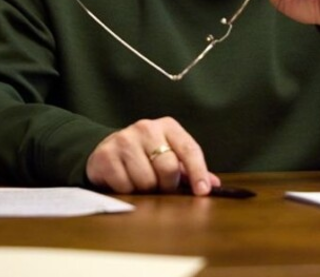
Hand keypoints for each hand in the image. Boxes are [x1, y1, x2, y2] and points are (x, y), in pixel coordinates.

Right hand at [86, 117, 220, 194]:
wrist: (108, 149)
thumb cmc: (146, 155)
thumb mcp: (170, 155)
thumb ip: (190, 169)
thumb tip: (213, 185)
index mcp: (168, 126)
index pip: (189, 149)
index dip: (198, 172)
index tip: (203, 192)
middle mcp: (146, 128)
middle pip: (168, 167)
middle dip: (167, 184)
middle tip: (161, 187)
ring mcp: (124, 140)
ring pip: (146, 181)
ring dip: (146, 190)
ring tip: (141, 182)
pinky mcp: (106, 155)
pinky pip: (125, 187)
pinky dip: (127, 191)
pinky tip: (125, 181)